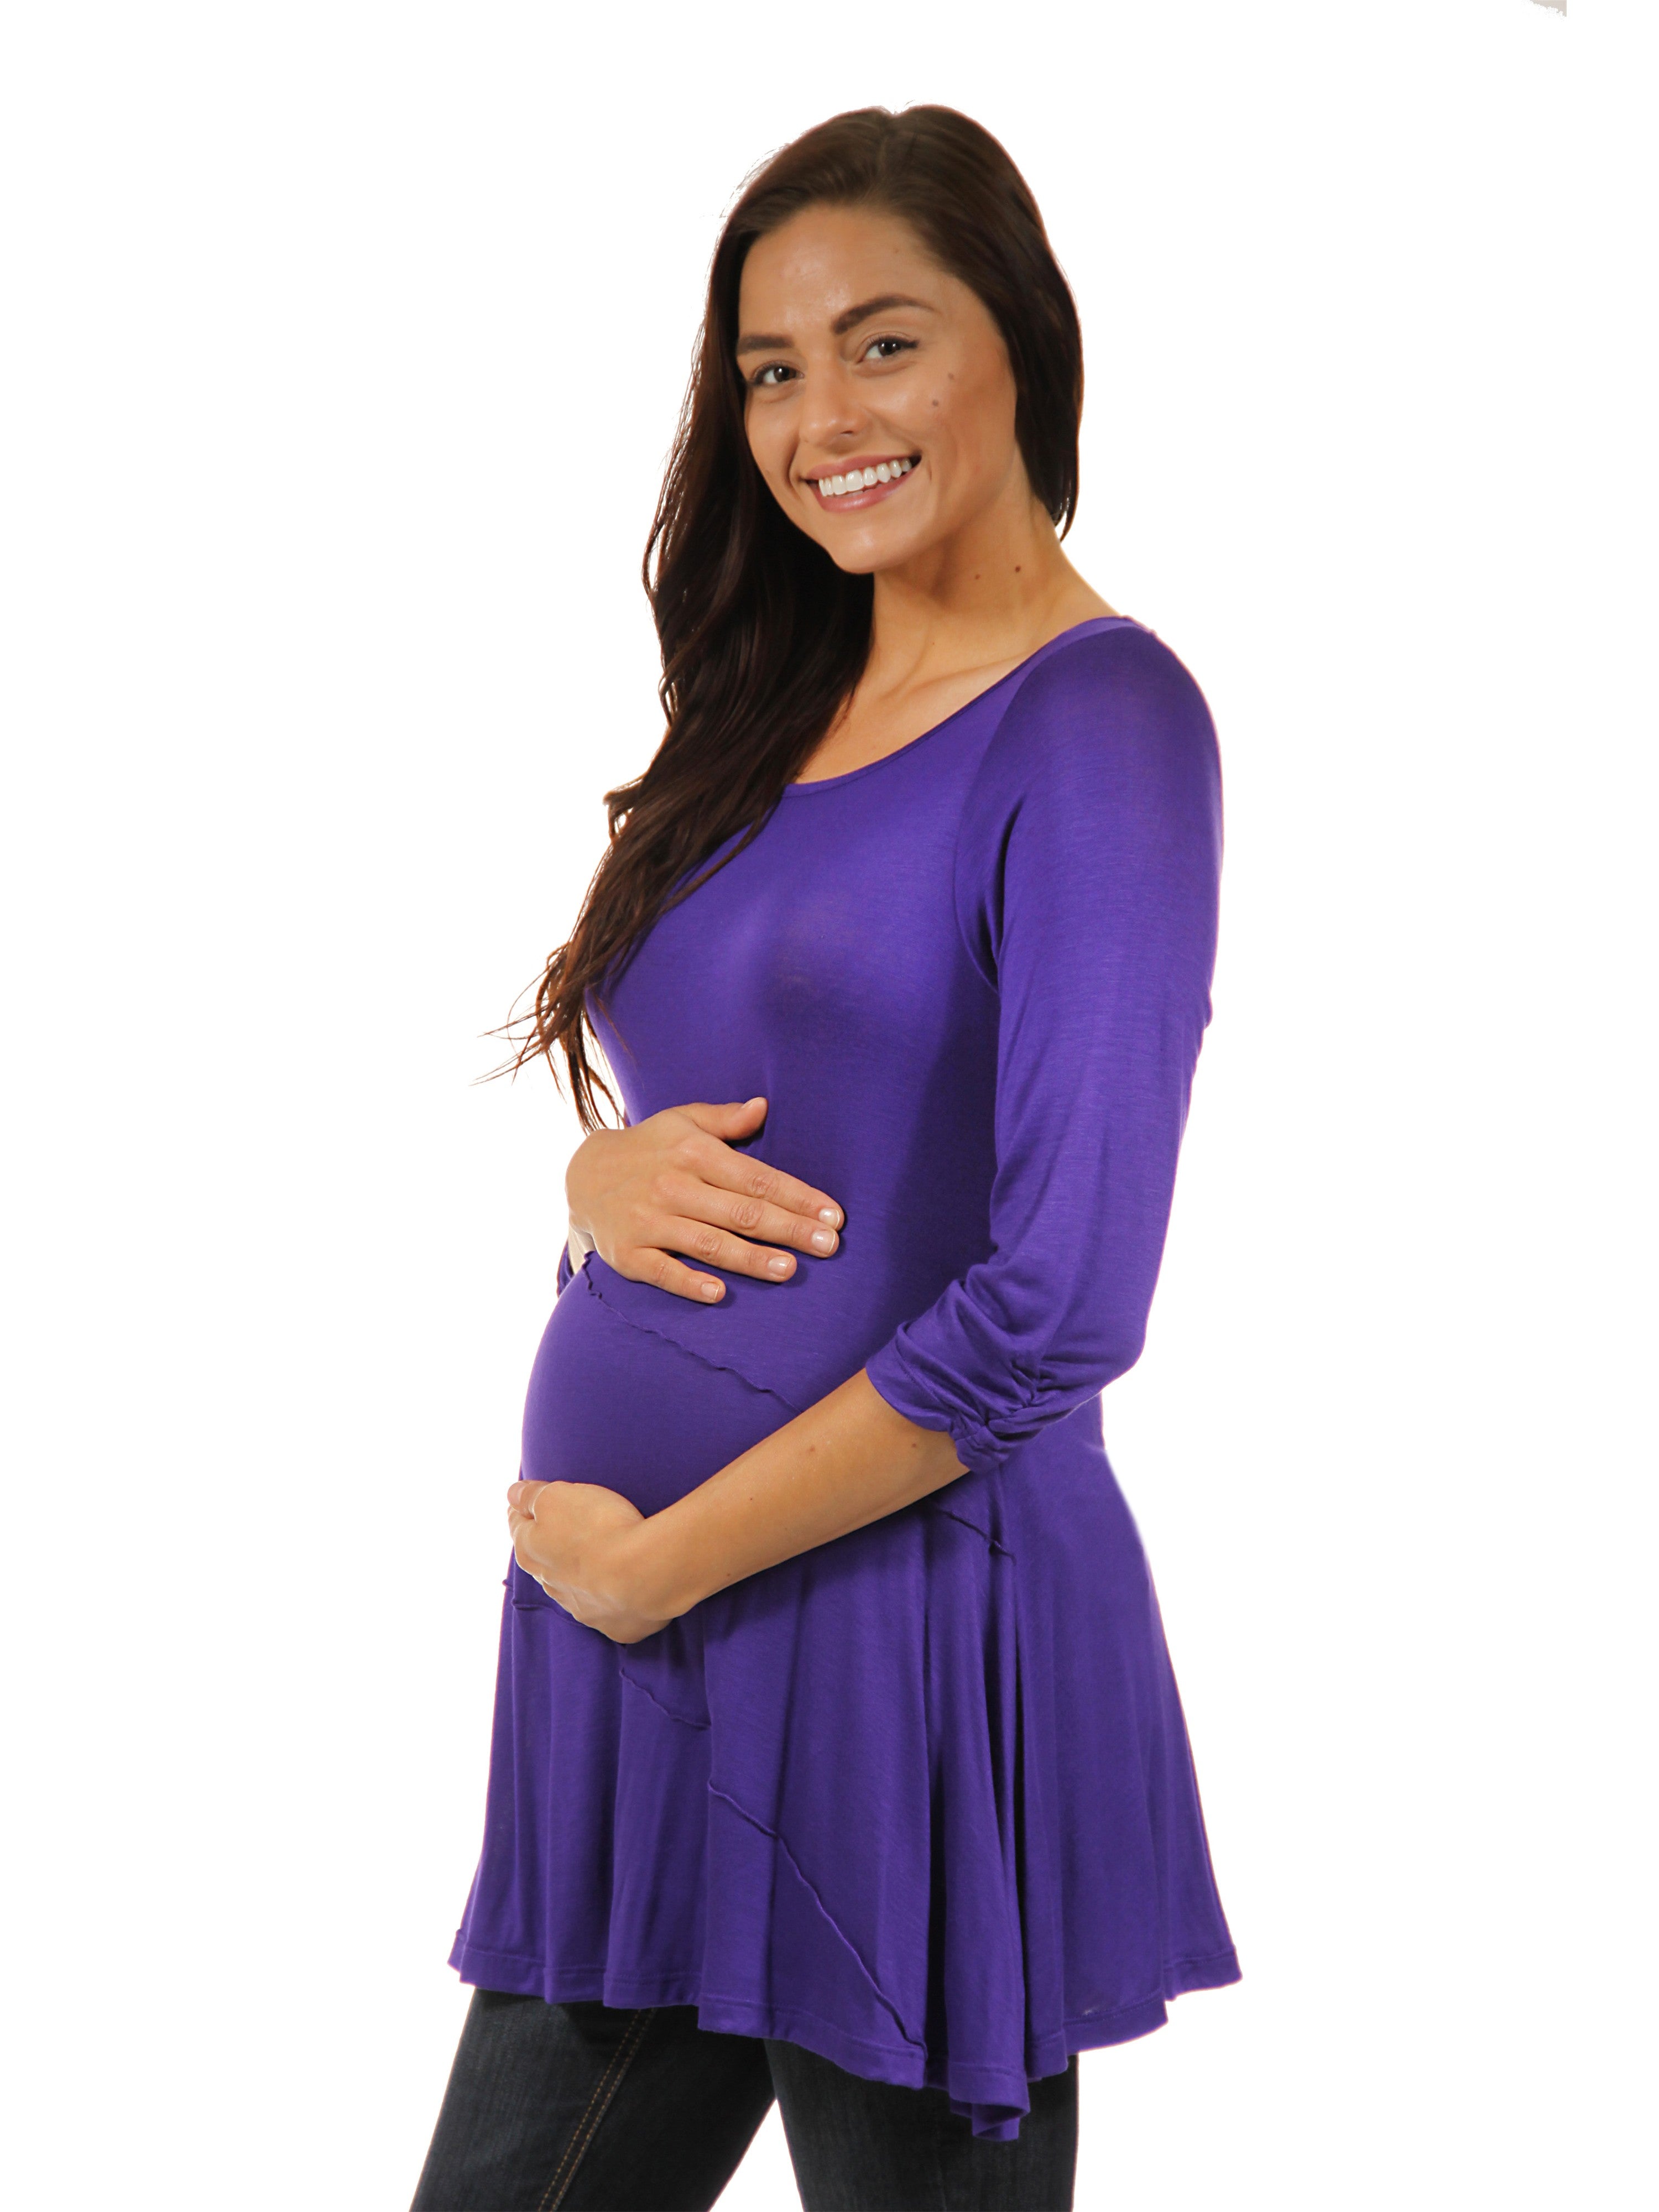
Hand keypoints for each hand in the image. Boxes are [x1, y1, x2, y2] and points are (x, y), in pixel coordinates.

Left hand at [508, 1480, 672, 1643]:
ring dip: (578, 1573)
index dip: (524, 1507)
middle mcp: (550, 1585)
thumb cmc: (599, 1528)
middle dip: (550, 1543)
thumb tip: (512, 1495)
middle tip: (565, 1526)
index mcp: (530, 1552)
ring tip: (597, 1557)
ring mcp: (582, 1608)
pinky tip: (623, 1586)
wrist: (645, 1573)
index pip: (517, 1524)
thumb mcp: (557, 1497)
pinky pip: (607, 1609)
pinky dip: (610, 1597)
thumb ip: (531, 1496)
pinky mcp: (614, 1626)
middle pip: (543, 1559)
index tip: (529, 1500)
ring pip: (572, 1587)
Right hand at [564, 1097, 843, 1303]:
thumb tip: (763, 1107)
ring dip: (751, 1258)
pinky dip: (689, 1283)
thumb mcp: (682, 1121)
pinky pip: (662, 1271)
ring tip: (789, 1270)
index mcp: (693, 1152)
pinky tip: (720, 1293)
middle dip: (789, 1229)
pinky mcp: (628, 1253)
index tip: (833, 1216)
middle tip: (828, 1246)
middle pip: (741, 1212)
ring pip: (708, 1243)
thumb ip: (725, 1118)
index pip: (757, 1178)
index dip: (798, 1197)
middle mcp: (673, 1185)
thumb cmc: (650, 1148)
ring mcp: (648, 1221)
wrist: (582, 1175)